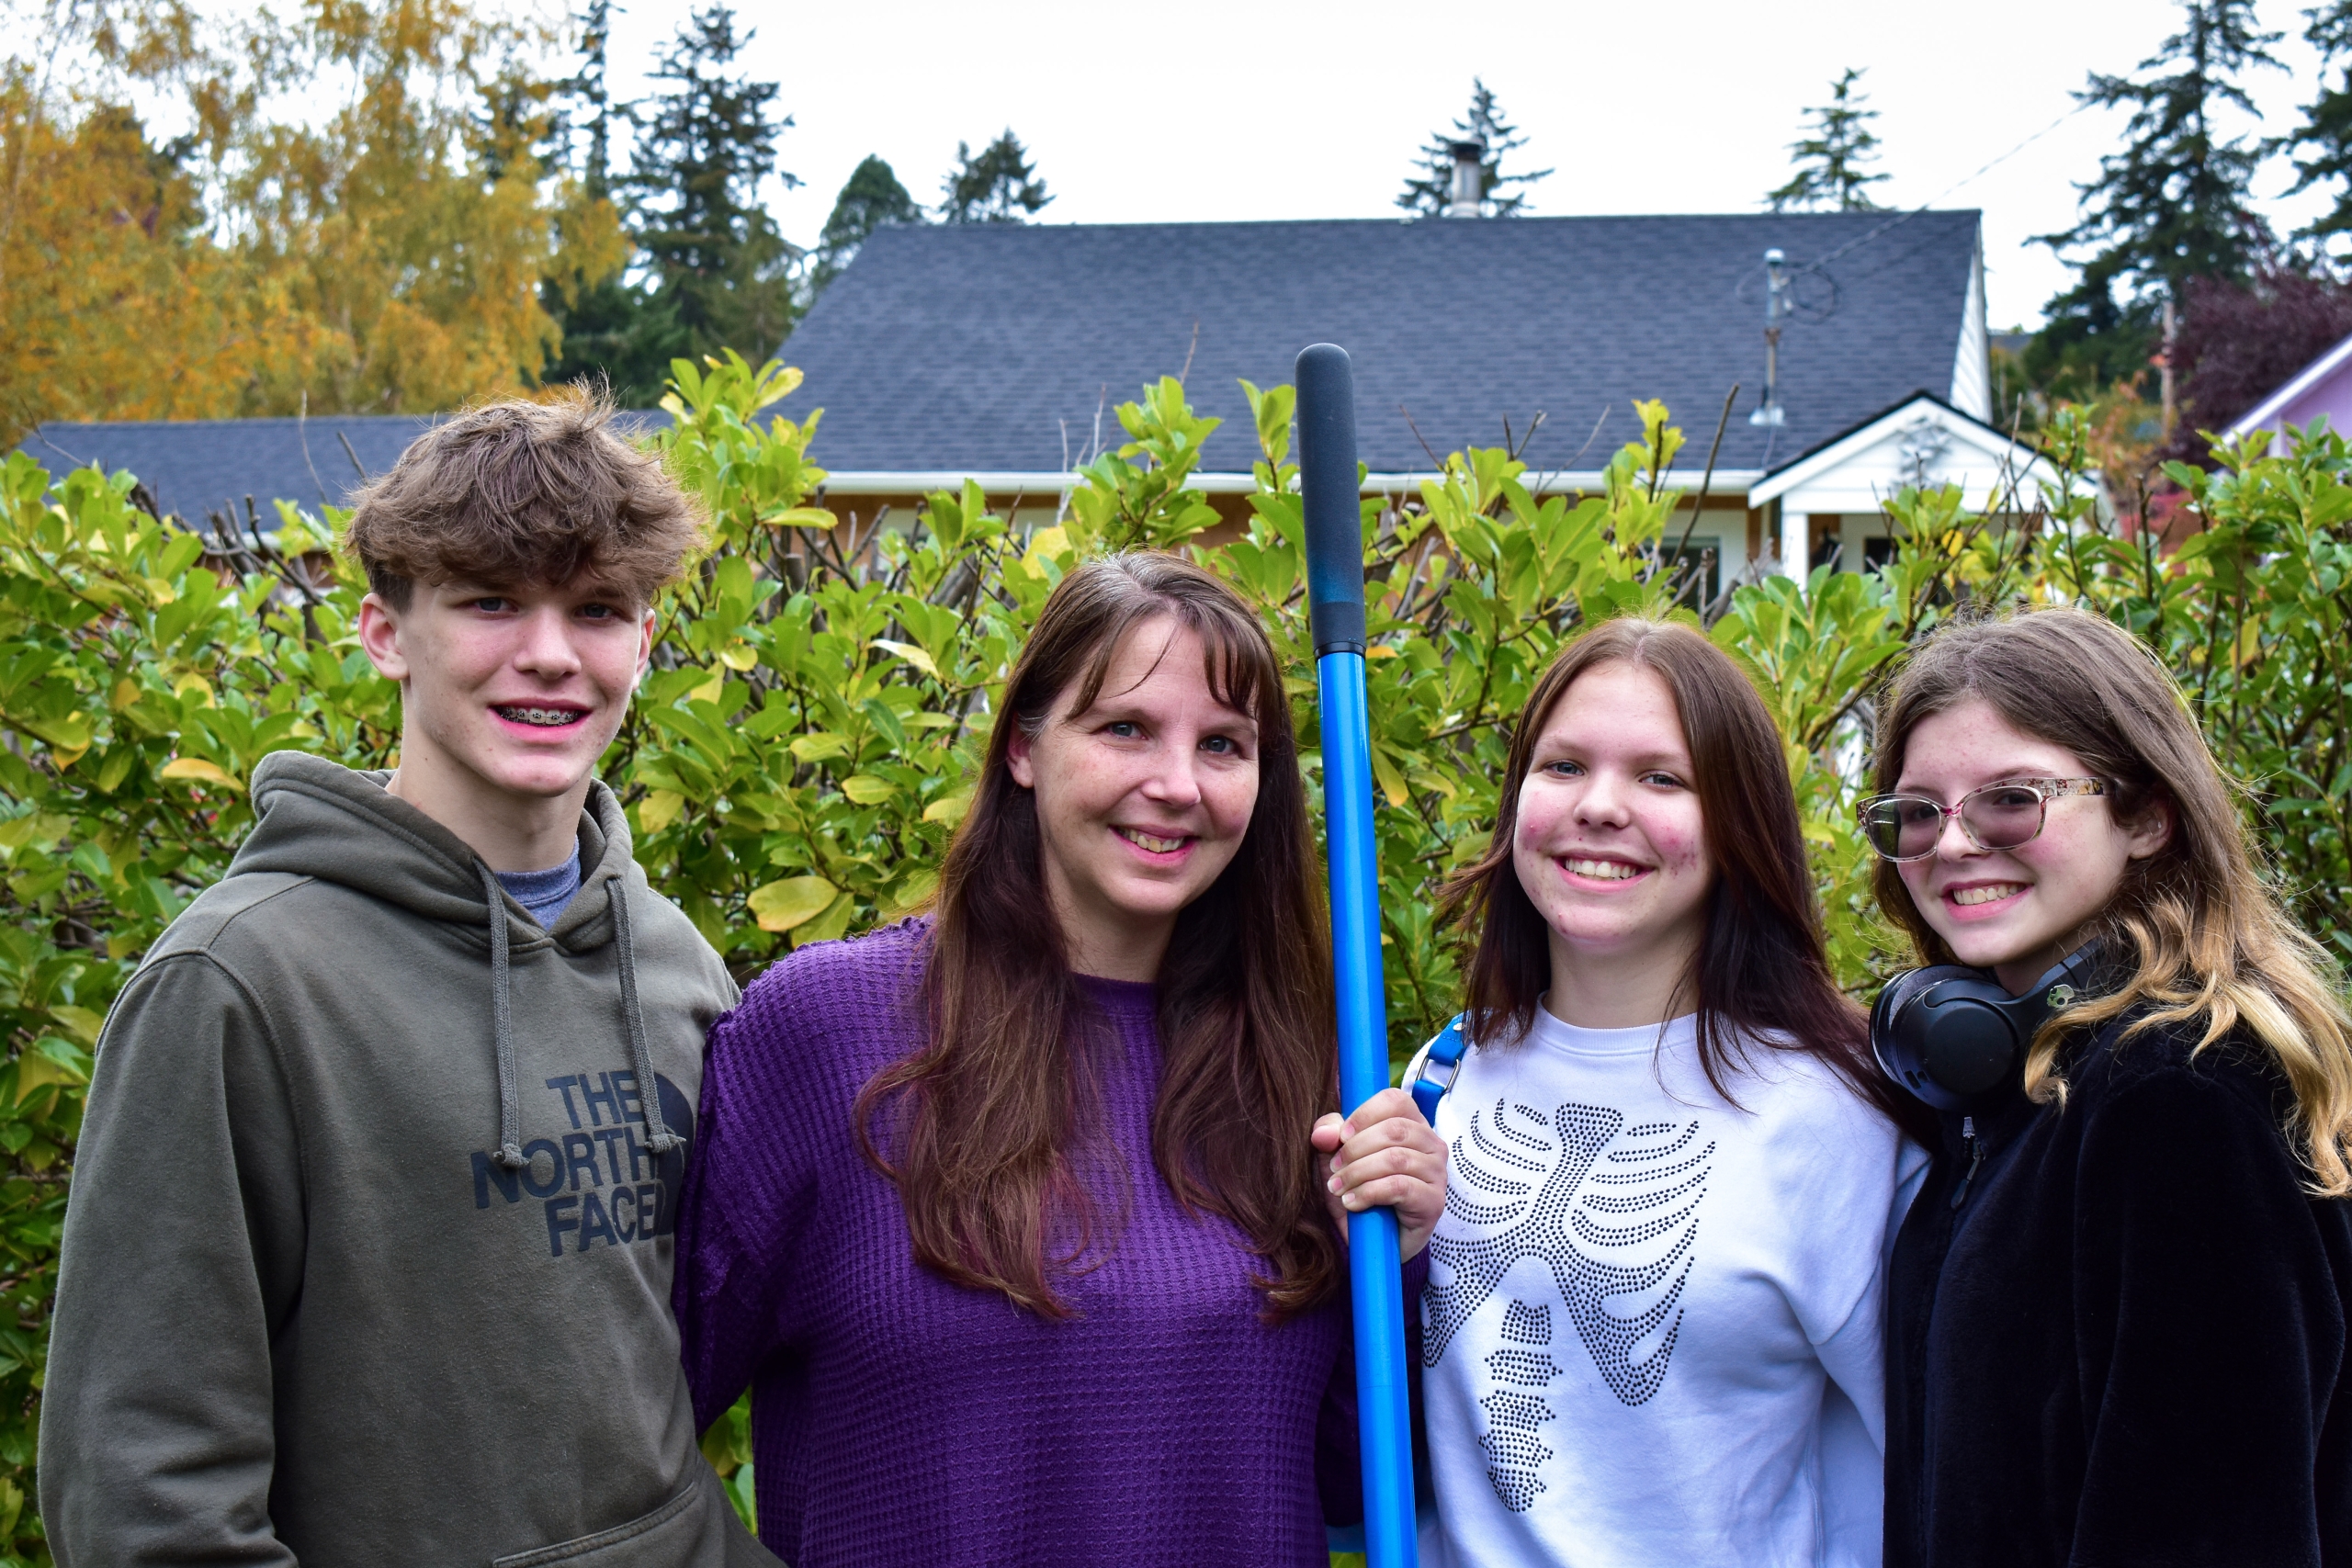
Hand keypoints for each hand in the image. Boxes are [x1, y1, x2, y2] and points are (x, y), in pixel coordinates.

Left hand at [1311, 1087, 1447, 1261]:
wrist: (1374, 1242)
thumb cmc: (1359, 1191)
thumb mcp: (1336, 1161)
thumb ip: (1329, 1137)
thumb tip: (1324, 1133)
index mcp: (1412, 1124)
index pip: (1396, 1100)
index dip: (1364, 1114)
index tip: (1341, 1136)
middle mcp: (1431, 1144)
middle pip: (1394, 1130)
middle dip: (1355, 1149)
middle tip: (1335, 1169)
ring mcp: (1437, 1173)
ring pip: (1395, 1159)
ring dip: (1358, 1173)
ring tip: (1339, 1188)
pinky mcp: (1434, 1201)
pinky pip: (1400, 1187)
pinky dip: (1369, 1193)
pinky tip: (1352, 1203)